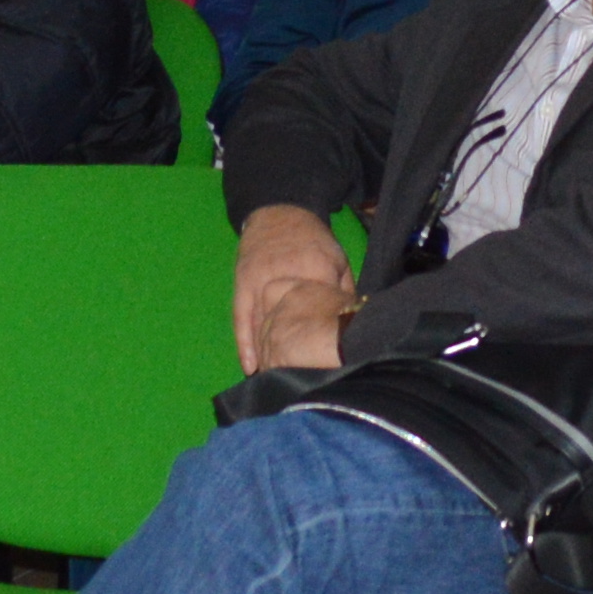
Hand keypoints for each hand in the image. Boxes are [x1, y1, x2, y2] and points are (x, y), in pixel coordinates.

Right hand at [231, 203, 354, 373]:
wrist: (280, 211)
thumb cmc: (314, 240)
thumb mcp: (338, 260)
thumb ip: (343, 293)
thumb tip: (351, 327)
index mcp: (315, 270)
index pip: (319, 313)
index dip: (322, 341)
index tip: (327, 366)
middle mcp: (284, 278)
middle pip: (287, 324)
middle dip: (292, 354)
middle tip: (298, 382)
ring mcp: (260, 283)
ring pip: (263, 326)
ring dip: (268, 356)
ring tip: (275, 382)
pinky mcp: (242, 284)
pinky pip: (241, 319)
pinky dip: (245, 344)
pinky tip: (250, 366)